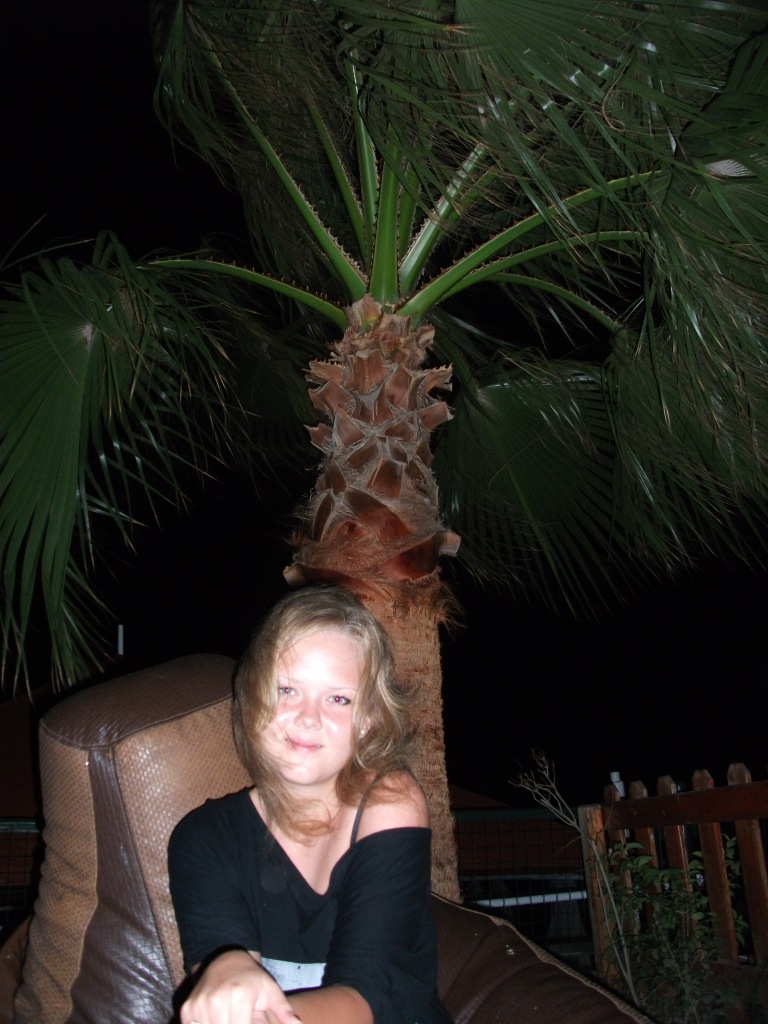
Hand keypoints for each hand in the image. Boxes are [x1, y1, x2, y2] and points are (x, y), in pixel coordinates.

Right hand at [181, 950, 300, 1023]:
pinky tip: (216, 1019)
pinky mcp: (188, 1009)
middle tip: (242, 1017)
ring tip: (231, 1016)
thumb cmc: (252, 979)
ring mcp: (200, 1005)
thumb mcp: (271, 991)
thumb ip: (284, 1012)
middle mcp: (217, 1000)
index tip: (251, 1021)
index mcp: (240, 996)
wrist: (225, 960)